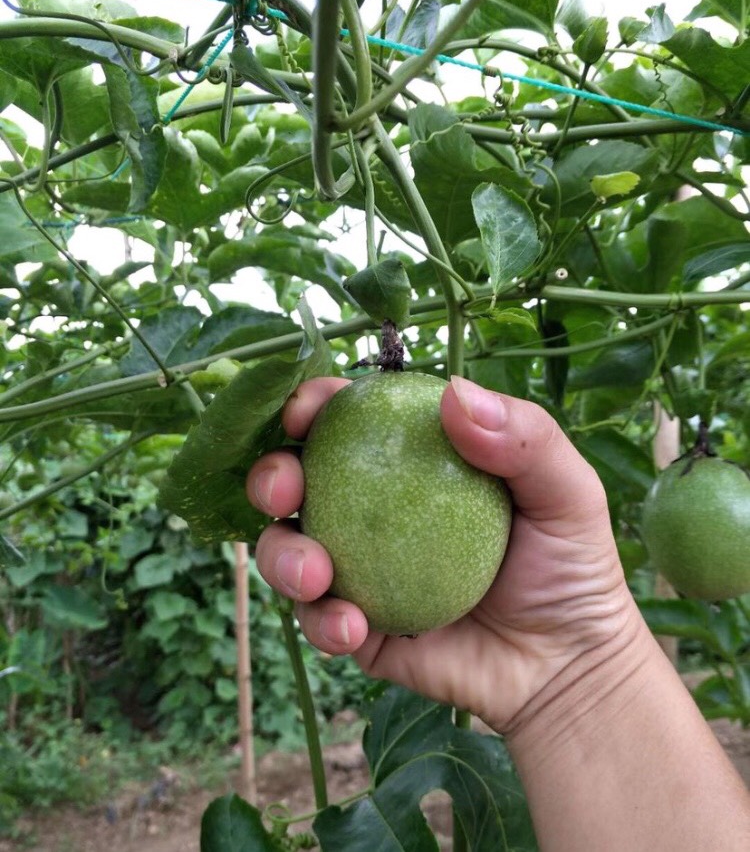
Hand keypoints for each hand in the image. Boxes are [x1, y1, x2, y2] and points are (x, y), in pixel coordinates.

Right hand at [246, 375, 641, 732]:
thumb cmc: (571, 566)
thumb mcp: (566, 491)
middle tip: (283, 489)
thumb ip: (525, 437)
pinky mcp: (356, 628)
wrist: (568, 668)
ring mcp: (360, 570)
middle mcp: (374, 512)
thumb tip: (453, 390)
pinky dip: (321, 620)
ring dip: (280, 555)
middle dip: (270, 475)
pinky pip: (317, 619)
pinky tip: (351, 627)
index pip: (352, 422)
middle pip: (298, 481)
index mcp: (413, 464)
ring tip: (314, 574)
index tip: (304, 411)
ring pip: (287, 550)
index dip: (313, 407)